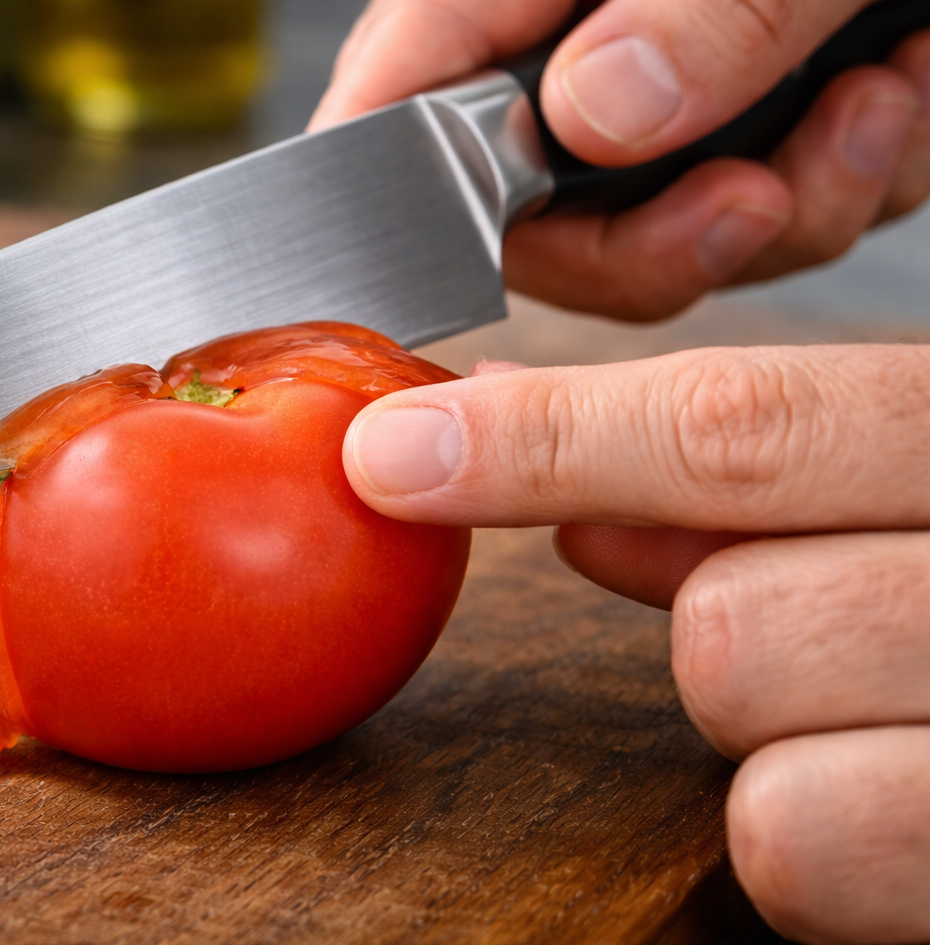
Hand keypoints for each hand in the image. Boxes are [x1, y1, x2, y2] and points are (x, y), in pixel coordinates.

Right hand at [312, 0, 929, 320]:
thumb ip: (721, 5)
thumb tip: (597, 120)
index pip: (386, 106)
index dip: (411, 207)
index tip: (531, 248)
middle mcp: (552, 31)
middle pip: (518, 225)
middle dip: (661, 239)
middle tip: (768, 190)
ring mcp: (628, 88)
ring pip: (641, 247)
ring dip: (785, 208)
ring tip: (878, 91)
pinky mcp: (710, 129)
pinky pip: (743, 229)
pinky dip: (834, 188)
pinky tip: (889, 87)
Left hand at [341, 346, 929, 942]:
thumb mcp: (919, 490)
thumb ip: (760, 475)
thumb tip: (559, 472)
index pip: (748, 424)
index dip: (545, 440)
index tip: (396, 453)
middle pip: (728, 610)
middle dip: (715, 617)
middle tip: (811, 614)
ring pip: (755, 721)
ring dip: (771, 730)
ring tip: (885, 714)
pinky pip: (803, 850)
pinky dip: (814, 843)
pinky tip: (901, 807)